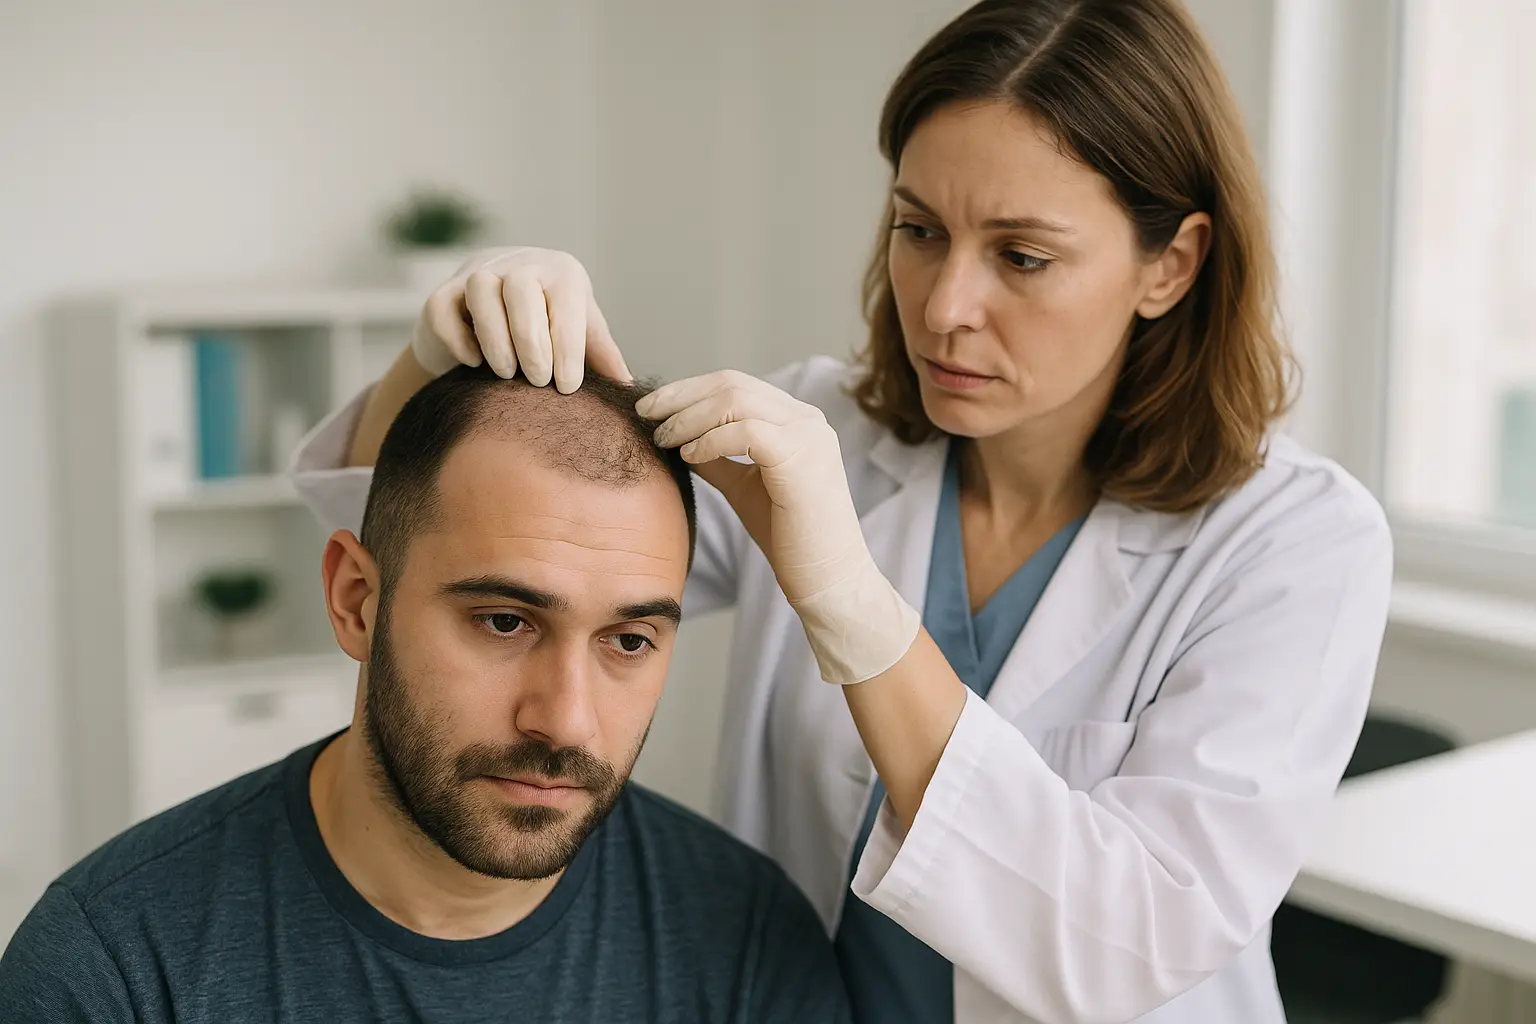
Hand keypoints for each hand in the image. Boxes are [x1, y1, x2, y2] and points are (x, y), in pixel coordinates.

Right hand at [410, 247, 629, 392]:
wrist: (495, 304)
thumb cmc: (548, 321)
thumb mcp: (579, 330)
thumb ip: (600, 353)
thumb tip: (629, 387)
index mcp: (560, 272)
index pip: (565, 302)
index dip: (566, 345)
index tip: (567, 386)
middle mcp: (519, 264)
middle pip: (521, 289)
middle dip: (531, 341)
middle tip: (538, 381)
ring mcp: (477, 273)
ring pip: (480, 290)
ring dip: (495, 336)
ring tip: (507, 372)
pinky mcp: (443, 292)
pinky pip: (443, 306)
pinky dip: (458, 336)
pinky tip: (474, 362)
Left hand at [640, 371, 919, 683]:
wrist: (828, 580)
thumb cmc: (790, 539)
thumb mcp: (744, 487)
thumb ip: (718, 459)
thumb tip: (679, 440)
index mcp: (798, 420)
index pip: (736, 385)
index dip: (689, 390)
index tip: (652, 408)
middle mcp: (807, 420)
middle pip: (732, 384)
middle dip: (681, 395)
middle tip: (644, 413)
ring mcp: (808, 436)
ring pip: (735, 402)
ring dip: (689, 417)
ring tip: (663, 439)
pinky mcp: (801, 459)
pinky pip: (745, 433)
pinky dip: (709, 441)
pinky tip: (689, 456)